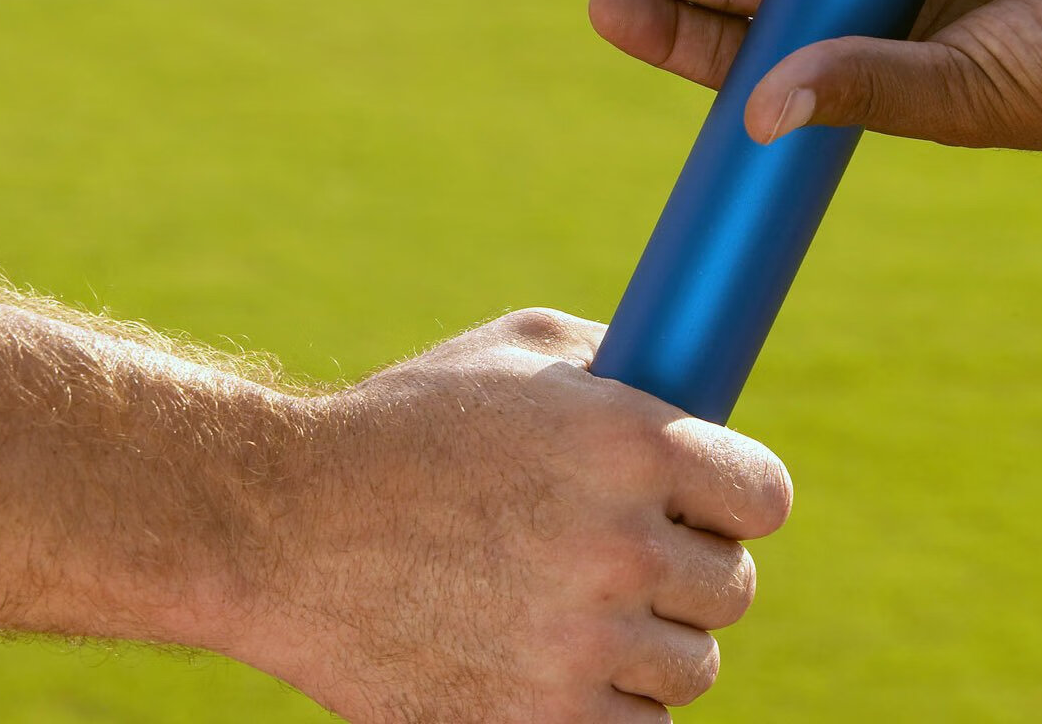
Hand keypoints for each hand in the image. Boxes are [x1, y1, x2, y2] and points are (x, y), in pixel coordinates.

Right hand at [227, 309, 792, 722]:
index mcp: (631, 444)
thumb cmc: (399, 426)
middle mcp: (620, 547)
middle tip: (624, 561)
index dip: (737, 501)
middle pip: (731, 587)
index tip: (708, 508)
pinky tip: (562, 670)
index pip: (764, 497)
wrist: (277, 528)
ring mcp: (581, 644)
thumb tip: (696, 393)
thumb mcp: (514, 353)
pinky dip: (610, 710)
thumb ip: (618, 366)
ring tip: (575, 613)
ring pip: (690, 668)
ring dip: (648, 646)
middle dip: (687, 572)